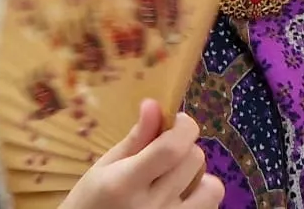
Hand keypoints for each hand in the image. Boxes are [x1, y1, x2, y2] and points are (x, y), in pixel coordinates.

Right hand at [62, 99, 223, 208]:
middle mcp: (151, 206)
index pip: (172, 148)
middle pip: (194, 159)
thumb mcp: (104, 168)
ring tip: (175, 180)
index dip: (183, 127)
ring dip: (198, 177)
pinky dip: (201, 197)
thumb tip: (154, 104)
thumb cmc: (90, 201)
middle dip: (184, 148)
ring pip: (212, 186)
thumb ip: (135, 139)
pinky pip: (211, 206)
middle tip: (165, 156)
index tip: (176, 122)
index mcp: (124, 184)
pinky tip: (180, 197)